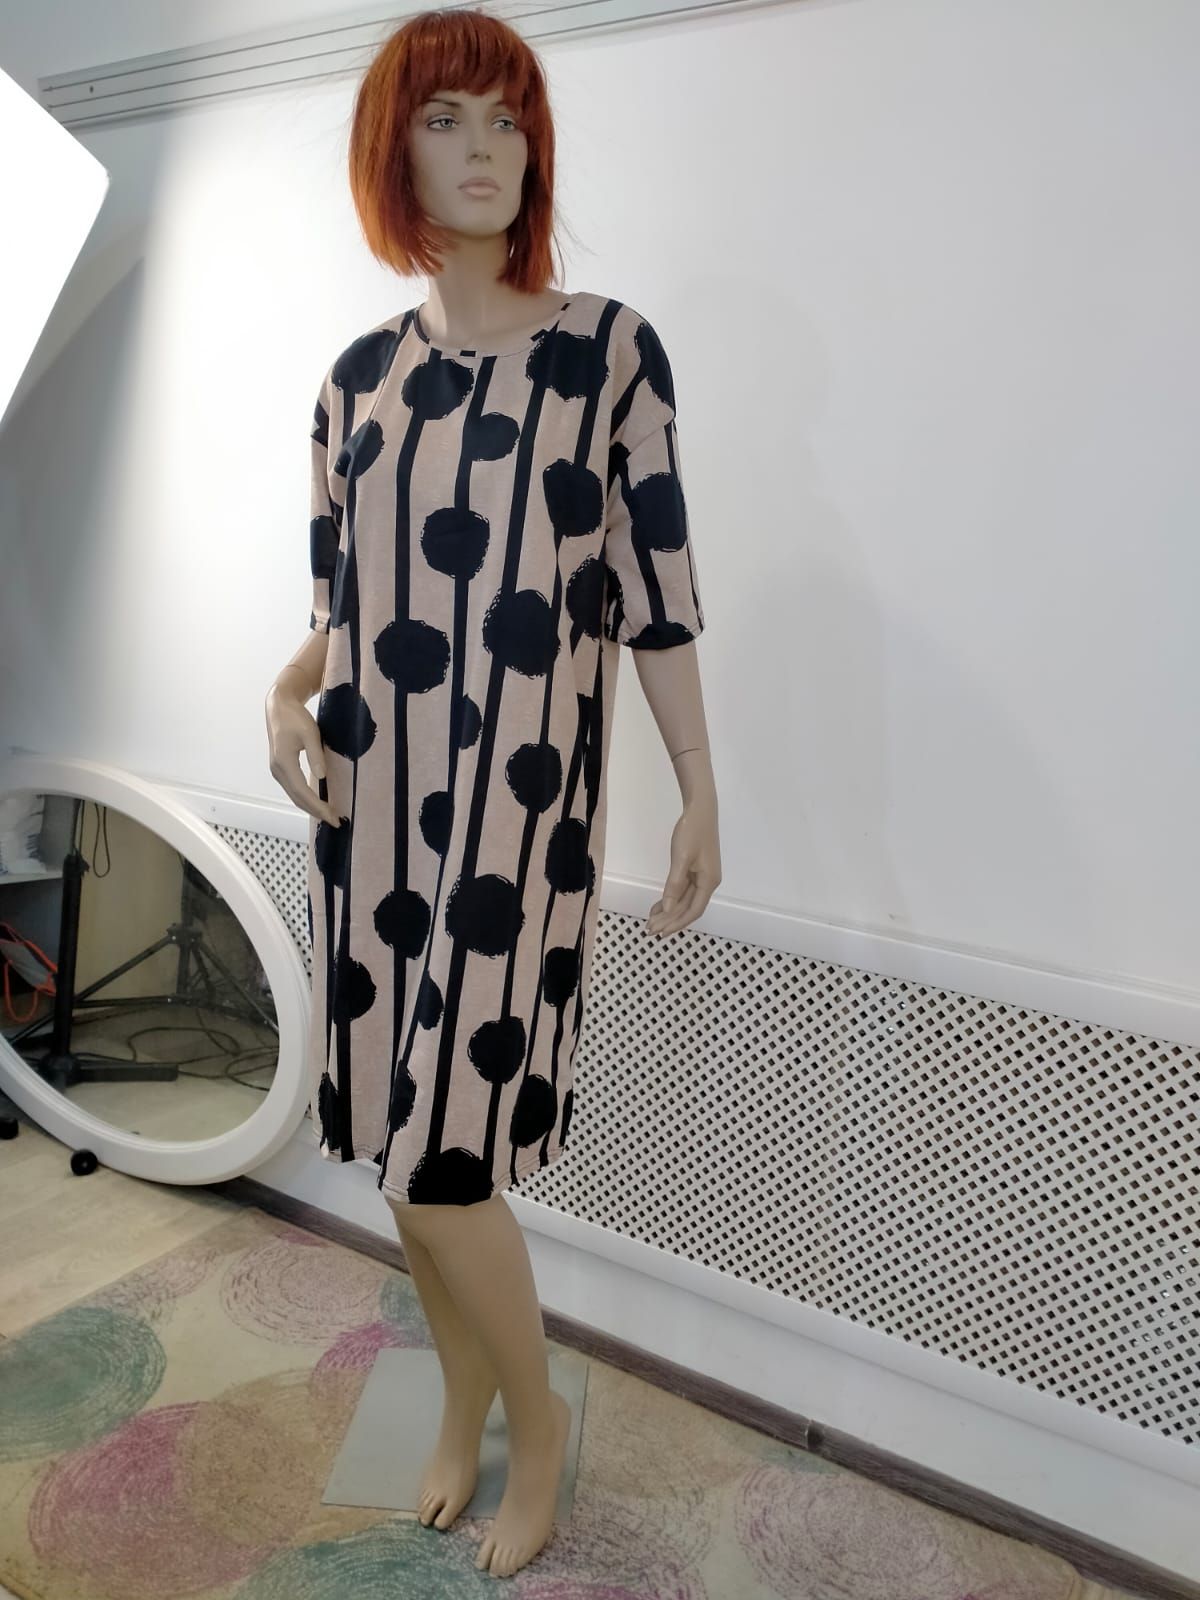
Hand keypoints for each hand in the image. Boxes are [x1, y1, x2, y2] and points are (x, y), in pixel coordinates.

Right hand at [265, 683, 340, 828]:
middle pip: (297, 798)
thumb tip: (321, 777)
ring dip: (311, 807)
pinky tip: (318, 802)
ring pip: (295, 795)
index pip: (302, 792)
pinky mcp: (281, 769)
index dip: (318, 806)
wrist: (279, 707)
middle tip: (336, 822)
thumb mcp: (310, 733)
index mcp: (284, 763)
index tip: (334, 816)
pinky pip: (294, 789)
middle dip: (316, 811)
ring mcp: (278, 771)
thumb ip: (315, 755)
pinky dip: (306, 798)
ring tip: (329, 815)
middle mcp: (278, 770)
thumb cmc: (295, 717)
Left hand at [646, 801, 720, 936]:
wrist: (700, 809)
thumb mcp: (682, 858)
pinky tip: (659, 906)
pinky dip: (671, 898)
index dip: (677, 923)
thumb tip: (668, 908)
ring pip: (685, 900)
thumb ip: (675, 885)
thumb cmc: (692, 831)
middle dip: (670, 920)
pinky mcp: (696, 869)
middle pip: (688, 908)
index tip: (661, 932)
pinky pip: (683, 890)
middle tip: (650, 930)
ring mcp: (702, 876)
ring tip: (651, 921)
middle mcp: (708, 882)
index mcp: (709, 882)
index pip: (693, 910)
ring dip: (669, 911)